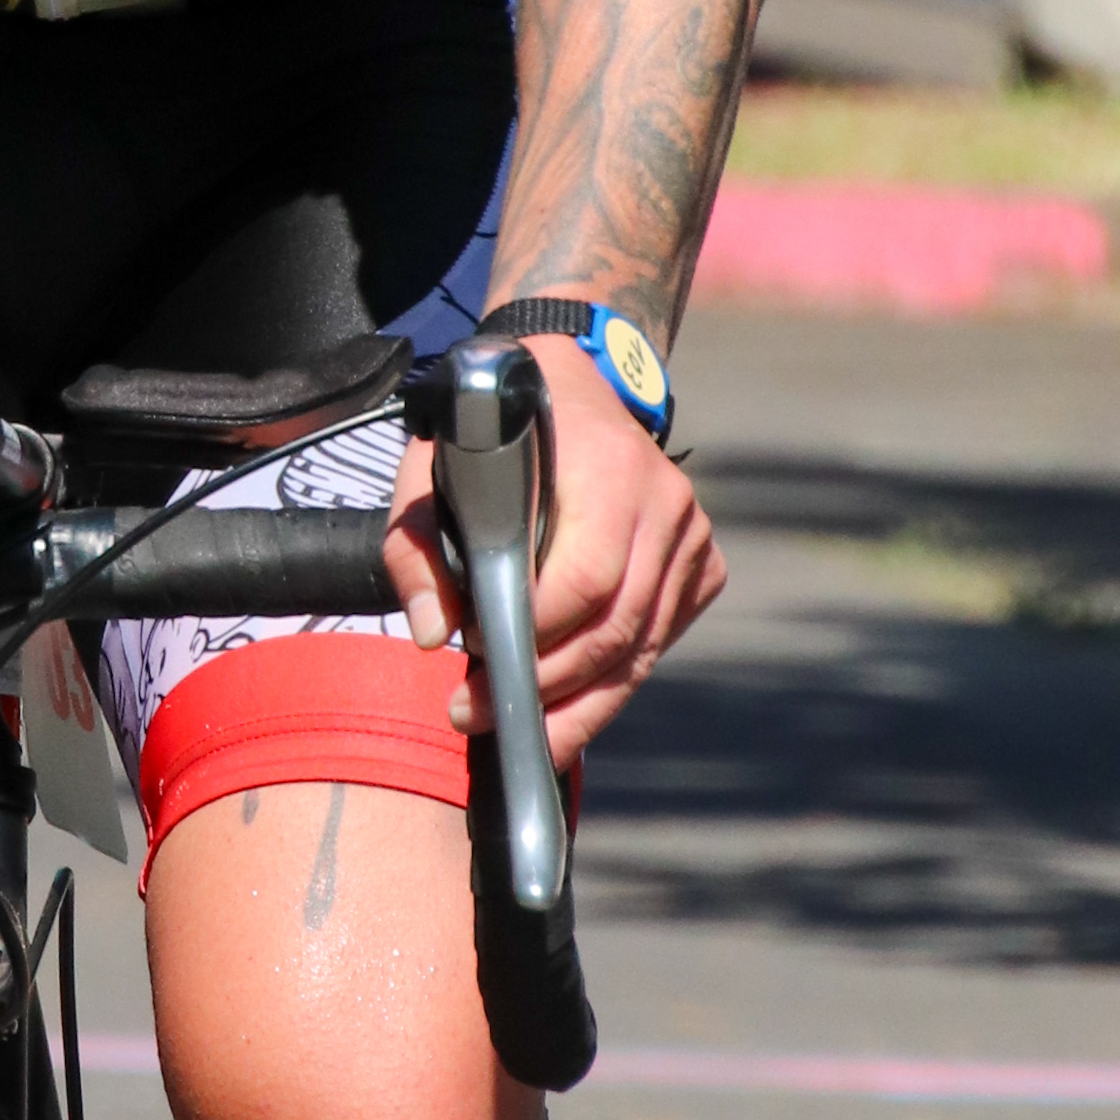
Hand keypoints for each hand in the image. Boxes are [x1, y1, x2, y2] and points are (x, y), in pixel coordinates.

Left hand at [381, 337, 723, 776]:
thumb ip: (417, 549)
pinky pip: (657, 645)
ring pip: (640, 649)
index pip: (585, 578)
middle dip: (544, 686)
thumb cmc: (491, 440)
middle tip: (475, 712)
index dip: (532, 632)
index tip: (475, 650)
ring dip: (577, 704)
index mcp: (608, 467)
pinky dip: (611, 684)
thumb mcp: (429, 472)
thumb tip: (433, 635)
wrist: (562, 387)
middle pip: (615, 628)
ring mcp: (691, 535)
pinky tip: (565, 710)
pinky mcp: (702, 566)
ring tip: (517, 732)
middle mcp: (665, 502)